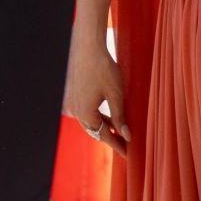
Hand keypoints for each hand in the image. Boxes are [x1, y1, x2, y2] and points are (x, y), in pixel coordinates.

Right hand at [66, 29, 129, 153]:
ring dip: (104, 127)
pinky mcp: (73, 96)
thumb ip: (120, 117)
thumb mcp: (116, 94)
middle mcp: (75, 111)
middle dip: (110, 138)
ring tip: (120, 133)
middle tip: (126, 145)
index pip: (104, 136)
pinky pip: (86, 112)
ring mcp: (72, 103)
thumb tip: (126, 136)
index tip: (128, 154)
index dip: (117, 145)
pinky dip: (98, 116)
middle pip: (95, 131)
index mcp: (85, 114)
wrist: (87, 47)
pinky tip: (109, 118)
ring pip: (90, 122)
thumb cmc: (103, 68)